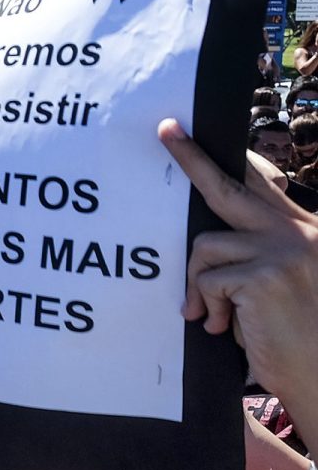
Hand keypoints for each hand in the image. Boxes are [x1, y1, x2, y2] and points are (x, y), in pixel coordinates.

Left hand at [161, 118, 317, 432]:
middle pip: (232, 187)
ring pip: (204, 246)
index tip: (200, 135)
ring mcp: (286, 251)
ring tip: (212, 316)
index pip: (264, 186)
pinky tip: (224, 326)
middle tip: (166, 129)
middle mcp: (302, 233)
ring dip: (198, 285)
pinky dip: (206, 306)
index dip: (234, 161)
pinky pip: (206, 281)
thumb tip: (201, 239)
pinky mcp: (266, 276)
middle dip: (193, 157)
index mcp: (307, 232)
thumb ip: (253, 256)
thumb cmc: (295, 339)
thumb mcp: (280, 286)